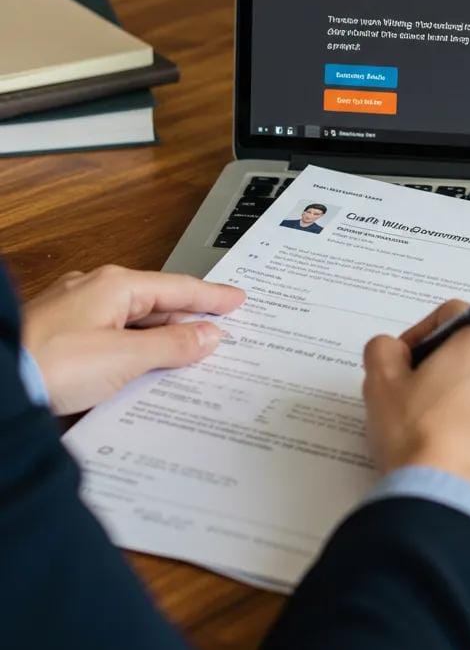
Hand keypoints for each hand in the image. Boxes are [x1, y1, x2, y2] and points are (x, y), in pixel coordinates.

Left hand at [21, 265, 244, 415]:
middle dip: (189, 317)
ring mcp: (74, 311)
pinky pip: (112, 334)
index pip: (179, 288)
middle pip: (156, 302)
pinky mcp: (60, 335)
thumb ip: (172, 346)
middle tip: (221, 327)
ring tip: (191, 352)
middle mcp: (94, 290)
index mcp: (115, 285)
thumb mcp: (125, 357)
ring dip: (162, 336)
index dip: (212, 297)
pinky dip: (136, 346)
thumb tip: (209, 334)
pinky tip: (144, 363)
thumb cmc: (52, 364)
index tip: (237, 299)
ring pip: (133, 320)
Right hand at [363, 301, 469, 514]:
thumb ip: (386, 348)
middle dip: (467, 377)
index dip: (427, 340)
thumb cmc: (417, 438)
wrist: (451, 506)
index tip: (412, 369)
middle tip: (438, 411)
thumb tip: (398, 349)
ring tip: (466, 444)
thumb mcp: (380, 383)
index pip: (455, 319)